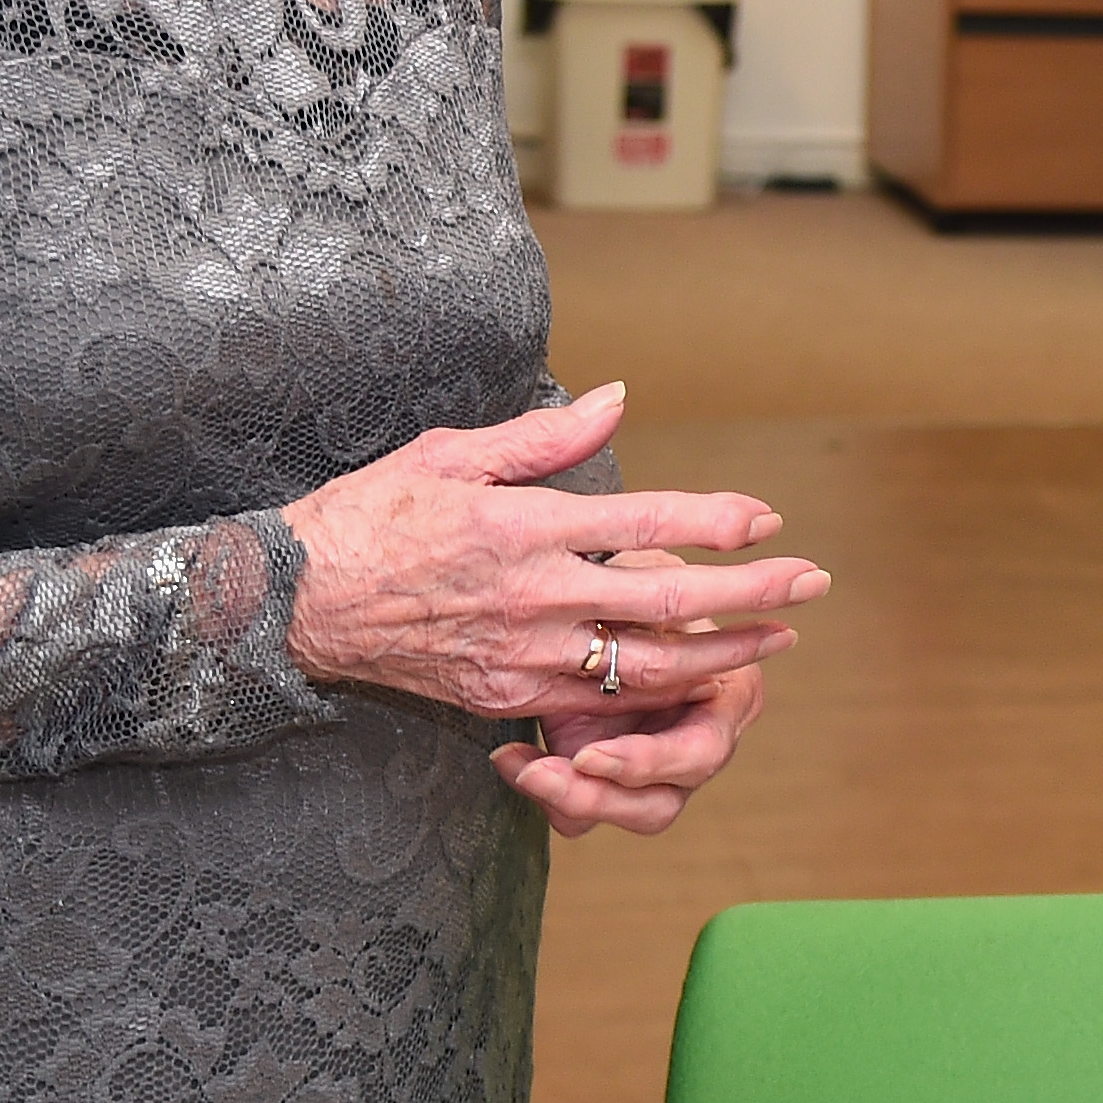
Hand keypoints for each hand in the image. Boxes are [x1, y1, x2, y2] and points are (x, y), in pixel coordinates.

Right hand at [283, 384, 826, 726]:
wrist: (289, 605)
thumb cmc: (369, 517)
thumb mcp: (448, 456)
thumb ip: (541, 437)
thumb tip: (616, 400)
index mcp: (522, 528)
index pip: (642, 525)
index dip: (714, 522)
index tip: (768, 517)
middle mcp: (531, 596)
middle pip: (666, 604)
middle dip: (751, 594)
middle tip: (813, 582)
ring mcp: (520, 654)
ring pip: (646, 666)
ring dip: (723, 654)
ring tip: (779, 639)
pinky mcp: (504, 696)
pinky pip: (597, 702)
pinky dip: (659, 694)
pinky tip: (702, 681)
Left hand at [494, 548, 770, 836]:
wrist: (596, 592)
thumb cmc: (632, 573)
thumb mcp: (649, 568)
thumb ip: (664, 583)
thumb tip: (711, 553)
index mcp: (729, 695)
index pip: (701, 750)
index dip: (647, 760)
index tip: (588, 755)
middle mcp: (701, 740)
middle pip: (662, 802)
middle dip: (603, 793)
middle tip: (551, 772)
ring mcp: (660, 766)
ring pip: (628, 815)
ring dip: (576, 799)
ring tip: (524, 768)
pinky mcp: (617, 779)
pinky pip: (586, 813)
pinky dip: (551, 793)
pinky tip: (512, 757)